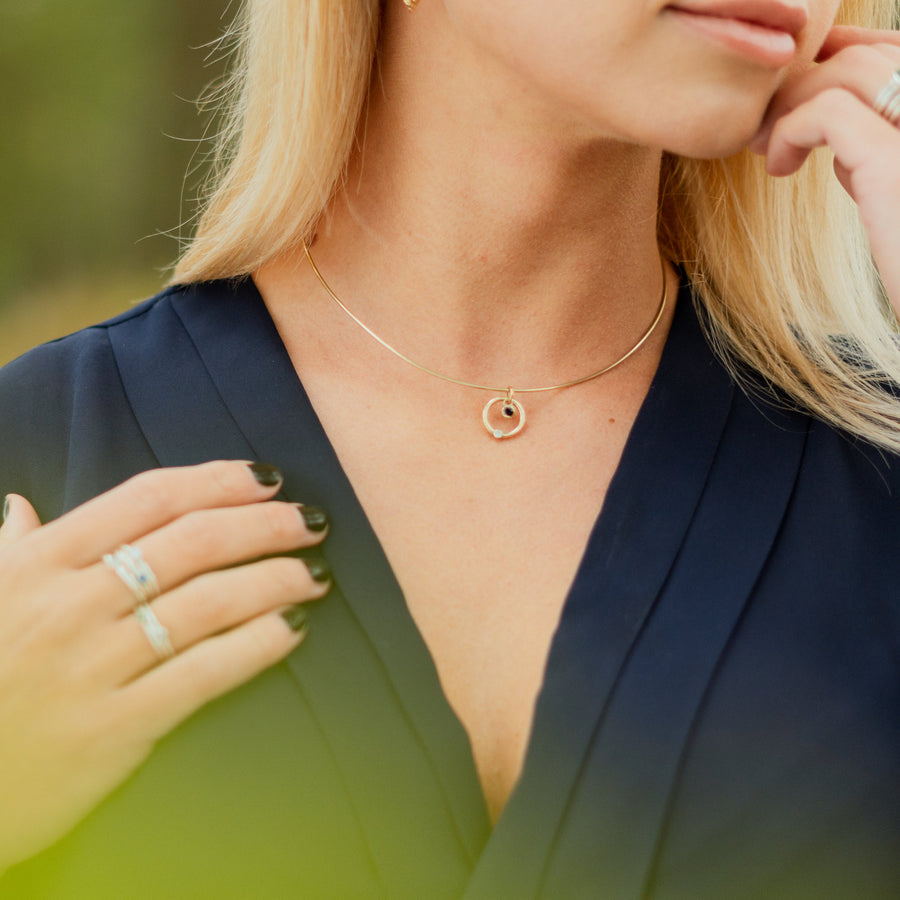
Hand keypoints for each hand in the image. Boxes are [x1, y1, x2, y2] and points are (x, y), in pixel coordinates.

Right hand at [0, 461, 330, 872]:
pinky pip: (206, 672)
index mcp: (39, 563)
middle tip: (313, 522)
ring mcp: (95, 667)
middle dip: (267, 525)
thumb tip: (22, 505)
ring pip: (210, 602)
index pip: (150, 498)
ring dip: (277, 579)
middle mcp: (70, 606)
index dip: (219, 480)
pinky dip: (259, 644)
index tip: (268, 479)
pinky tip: (295, 626)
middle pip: (194, 542)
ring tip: (316, 572)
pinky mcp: (117, 727)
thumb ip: (12, 549)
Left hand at [749, 25, 899, 313]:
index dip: (841, 59)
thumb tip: (846, 156)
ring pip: (847, 73)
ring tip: (764, 148)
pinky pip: (828, 114)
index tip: (795, 96)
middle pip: (870, 54)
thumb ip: (882, 166)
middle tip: (766, 123)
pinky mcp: (896, 163)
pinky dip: (790, 131)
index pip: (893, 54)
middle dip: (807, 75)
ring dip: (790, 104)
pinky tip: (779, 167)